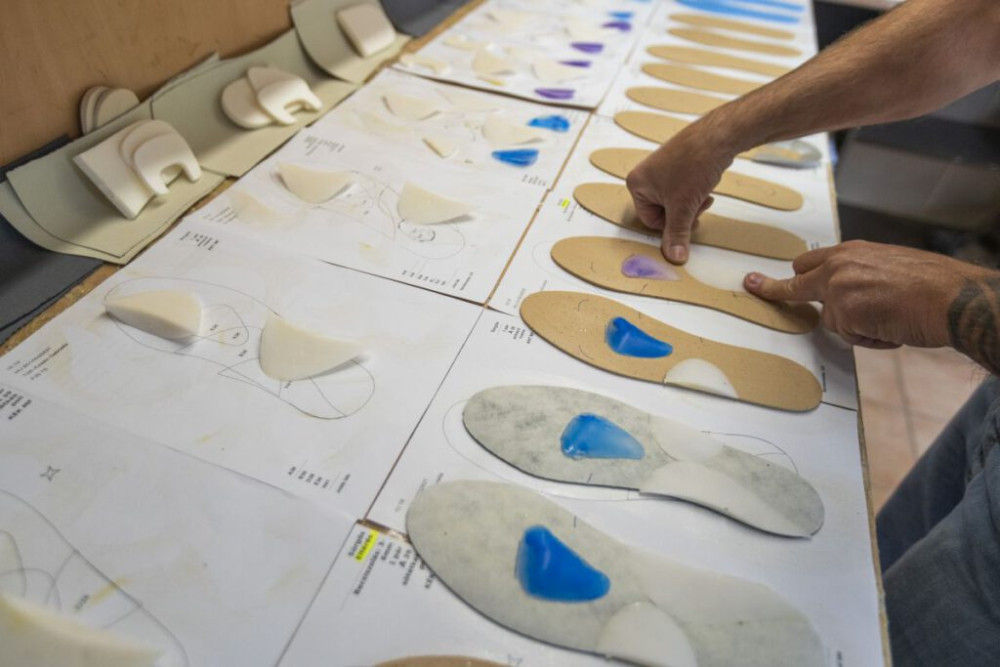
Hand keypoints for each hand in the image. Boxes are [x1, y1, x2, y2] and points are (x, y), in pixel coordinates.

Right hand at [625, 126, 733, 263]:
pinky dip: (695, 191)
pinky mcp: (678, 164)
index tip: (687, 220)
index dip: (671, 225)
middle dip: (683, 212)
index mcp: (637, 184)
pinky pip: (683, 188)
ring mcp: (662, 169)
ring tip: (703, 194)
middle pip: (663, 211)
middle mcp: (646, 175)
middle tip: (697, 206)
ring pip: (676, 201)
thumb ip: (677, 235)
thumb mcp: (683, 207)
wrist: (717, 137)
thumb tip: (674, 257)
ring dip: (691, 203)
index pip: (649, 220)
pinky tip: (705, 184)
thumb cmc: (693, 165)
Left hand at [743, 240, 992, 348]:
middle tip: (752, 285)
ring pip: (832, 320)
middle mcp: (839, 266)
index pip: (808, 262)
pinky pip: (850, 336)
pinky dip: (870, 339)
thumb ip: (860, 275)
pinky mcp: (843, 313)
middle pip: (797, 281)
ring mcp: (837, 289)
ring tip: (890, 318)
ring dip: (857, 328)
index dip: (789, 276)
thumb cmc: (932, 285)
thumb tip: (851, 293)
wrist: (952, 297)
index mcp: (852, 252)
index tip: (754, 279)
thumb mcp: (890, 266)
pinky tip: (891, 327)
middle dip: (779, 290)